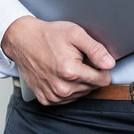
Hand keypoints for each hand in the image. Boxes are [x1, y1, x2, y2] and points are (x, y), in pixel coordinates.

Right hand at [1, 16, 115, 104]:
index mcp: (70, 72)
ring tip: (66, 66)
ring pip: (80, 94)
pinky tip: (59, 74)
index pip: (103, 80)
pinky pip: (67, 99)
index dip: (101, 68)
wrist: (23, 41)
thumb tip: (110, 64)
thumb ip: (96, 49)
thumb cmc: (48, 36)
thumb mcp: (75, 34)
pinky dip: (67, 88)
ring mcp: (53, 96)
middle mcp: (62, 88)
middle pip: (92, 87)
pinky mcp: (46, 99)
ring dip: (78, 82)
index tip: (92, 60)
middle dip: (89, 74)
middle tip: (76, 59)